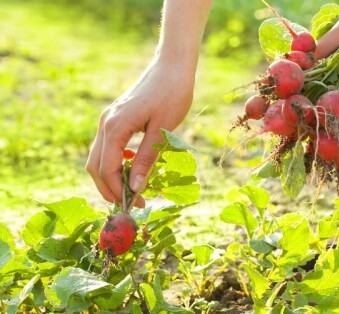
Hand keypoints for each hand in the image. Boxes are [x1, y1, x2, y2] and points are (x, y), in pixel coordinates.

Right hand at [86, 59, 194, 206]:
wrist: (173, 66)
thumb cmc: (172, 94)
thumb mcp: (162, 130)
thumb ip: (147, 159)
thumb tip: (135, 188)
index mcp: (115, 127)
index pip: (107, 168)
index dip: (118, 191)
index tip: (135, 206)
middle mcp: (106, 123)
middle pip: (96, 165)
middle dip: (110, 188)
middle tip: (131, 204)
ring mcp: (109, 119)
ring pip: (99, 156)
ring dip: (111, 176)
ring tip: (132, 189)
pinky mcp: (116, 117)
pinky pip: (108, 145)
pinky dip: (115, 161)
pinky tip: (133, 165)